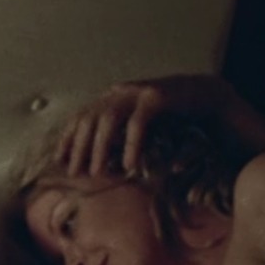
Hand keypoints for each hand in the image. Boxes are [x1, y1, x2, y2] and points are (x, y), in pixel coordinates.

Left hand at [54, 74, 235, 176]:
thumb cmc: (168, 117)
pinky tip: (129, 165)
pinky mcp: (158, 97)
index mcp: (110, 98)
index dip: (68, 138)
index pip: (80, 116)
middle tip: (75, 173)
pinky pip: (139, 122)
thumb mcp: (136, 125)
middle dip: (79, 147)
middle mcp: (120, 91)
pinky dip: (131, 144)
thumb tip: (93, 161)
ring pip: (109, 118)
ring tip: (97, 172)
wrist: (205, 97)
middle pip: (89, 118)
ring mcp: (138, 92)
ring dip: (100, 147)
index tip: (60, 161)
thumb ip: (116, 136)